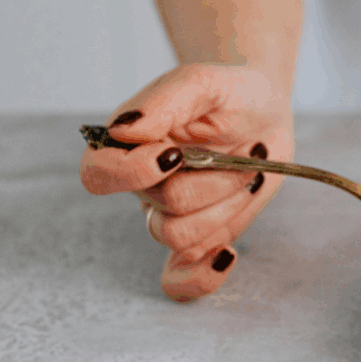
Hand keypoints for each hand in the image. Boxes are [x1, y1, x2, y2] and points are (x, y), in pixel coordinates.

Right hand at [80, 63, 293, 301]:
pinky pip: (181, 279)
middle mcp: (143, 185)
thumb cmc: (226, 93)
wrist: (262, 110)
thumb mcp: (202, 82)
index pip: (98, 176)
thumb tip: (126, 130)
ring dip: (228, 206)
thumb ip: (164, 101)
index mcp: (127, 146)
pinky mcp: (200, 236)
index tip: (175, 154)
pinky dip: (201, 278)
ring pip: (181, 237)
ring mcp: (170, 214)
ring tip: (252, 173)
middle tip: (252, 150)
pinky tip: (228, 256)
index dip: (134, 173)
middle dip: (215, 182)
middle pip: (163, 208)